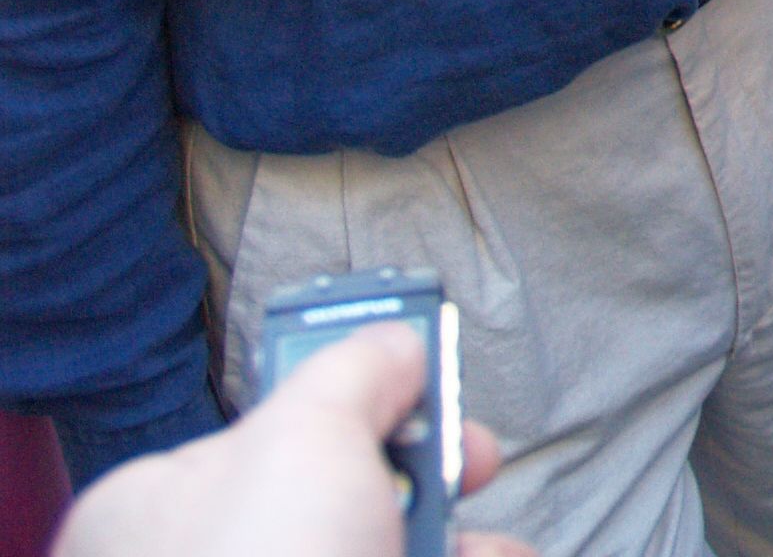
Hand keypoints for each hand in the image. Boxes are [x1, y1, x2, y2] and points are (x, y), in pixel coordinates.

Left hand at [54, 323, 530, 556]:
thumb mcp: (307, 435)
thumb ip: (358, 372)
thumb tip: (402, 346)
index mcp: (163, 510)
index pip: (274, 432)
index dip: (365, 407)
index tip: (436, 400)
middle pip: (348, 499)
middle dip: (434, 487)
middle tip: (475, 477)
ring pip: (393, 551)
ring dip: (465, 545)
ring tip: (499, 550)